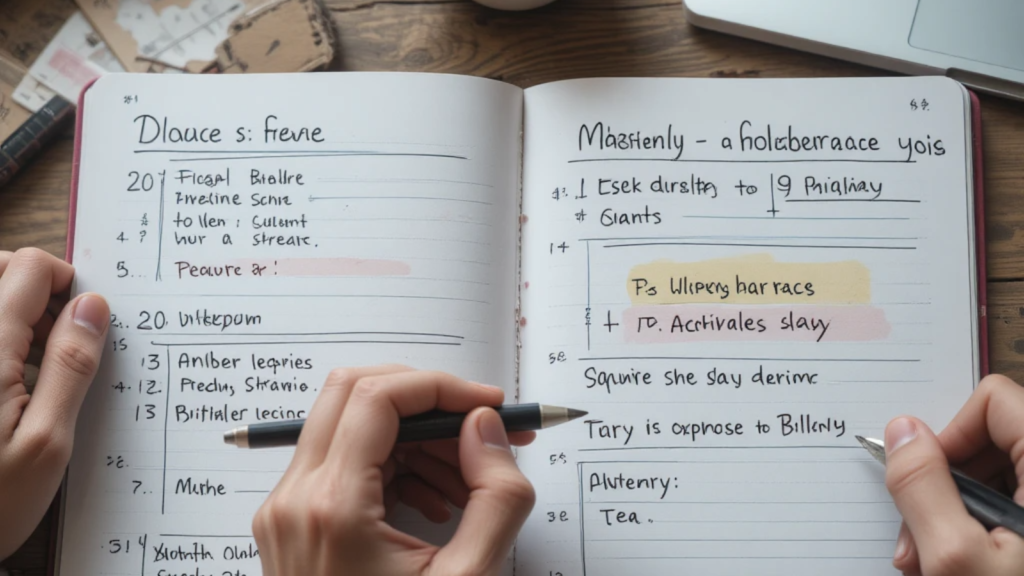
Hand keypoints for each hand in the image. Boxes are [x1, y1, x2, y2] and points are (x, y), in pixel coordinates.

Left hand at [0, 249, 109, 558]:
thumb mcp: (48, 441)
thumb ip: (72, 365)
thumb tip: (93, 308)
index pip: (30, 269)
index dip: (68, 285)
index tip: (85, 323)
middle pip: (0, 269)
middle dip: (36, 290)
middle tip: (60, 339)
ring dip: (15, 314)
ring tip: (35, 366)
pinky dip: (1, 340)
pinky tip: (10, 382)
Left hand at [253, 366, 536, 575]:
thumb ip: (494, 498)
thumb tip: (486, 428)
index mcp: (332, 508)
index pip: (379, 397)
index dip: (443, 386)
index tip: (490, 406)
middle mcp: (294, 499)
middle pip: (353, 392)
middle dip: (427, 400)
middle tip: (482, 428)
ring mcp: (284, 511)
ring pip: (348, 425)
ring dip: (414, 437)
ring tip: (468, 483)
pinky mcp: (290, 523)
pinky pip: (342, 463)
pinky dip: (393, 465)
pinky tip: (436, 503)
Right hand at [885, 374, 1023, 574]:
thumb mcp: (956, 559)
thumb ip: (922, 486)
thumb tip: (901, 431)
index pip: (996, 402)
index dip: (950, 434)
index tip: (925, 481)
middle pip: (991, 443)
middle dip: (942, 487)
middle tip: (917, 539)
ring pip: (995, 482)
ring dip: (950, 519)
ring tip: (931, 566)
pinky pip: (1008, 513)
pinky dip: (974, 537)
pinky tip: (957, 570)